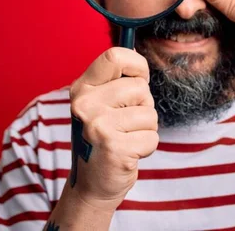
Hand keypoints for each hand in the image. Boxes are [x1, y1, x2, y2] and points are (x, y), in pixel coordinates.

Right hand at [68, 47, 158, 209]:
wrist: (92, 185)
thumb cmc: (103, 139)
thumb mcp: (100, 104)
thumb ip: (115, 80)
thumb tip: (134, 48)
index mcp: (82, 88)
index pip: (114, 56)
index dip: (137, 66)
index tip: (139, 79)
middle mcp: (85, 104)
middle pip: (140, 88)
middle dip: (143, 106)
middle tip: (125, 124)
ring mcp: (98, 126)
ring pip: (149, 114)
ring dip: (146, 129)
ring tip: (126, 138)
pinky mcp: (115, 148)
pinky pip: (152, 137)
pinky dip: (146, 147)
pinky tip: (128, 154)